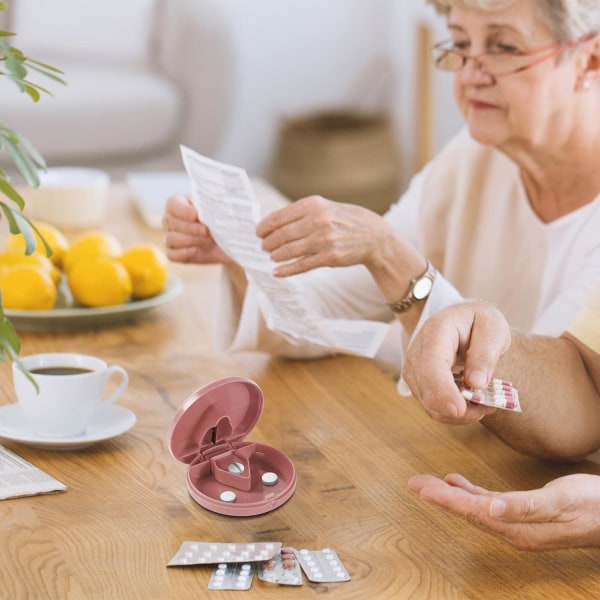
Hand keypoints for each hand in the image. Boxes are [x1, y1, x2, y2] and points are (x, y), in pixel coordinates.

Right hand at [162, 194, 232, 264]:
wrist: (226, 239)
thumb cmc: (219, 219)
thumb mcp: (216, 209)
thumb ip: (210, 207)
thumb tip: (210, 209)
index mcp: (177, 203)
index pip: (173, 204)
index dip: (184, 211)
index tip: (197, 215)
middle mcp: (170, 219)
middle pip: (173, 223)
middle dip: (192, 228)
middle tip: (207, 231)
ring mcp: (169, 237)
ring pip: (171, 239)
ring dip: (191, 240)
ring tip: (208, 240)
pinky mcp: (173, 253)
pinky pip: (172, 255)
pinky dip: (183, 253)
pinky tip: (196, 250)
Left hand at [256, 195, 397, 276]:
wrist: (373, 236)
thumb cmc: (345, 220)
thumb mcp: (324, 208)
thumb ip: (301, 214)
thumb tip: (272, 224)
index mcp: (313, 205)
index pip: (279, 217)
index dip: (264, 227)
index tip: (258, 233)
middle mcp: (317, 221)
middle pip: (281, 235)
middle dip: (268, 243)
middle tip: (264, 247)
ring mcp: (323, 240)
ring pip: (289, 251)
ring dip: (276, 256)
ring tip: (271, 257)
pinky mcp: (329, 258)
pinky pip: (301, 266)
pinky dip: (286, 270)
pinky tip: (277, 272)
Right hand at [402, 301, 510, 423]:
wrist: (465, 321)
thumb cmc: (479, 321)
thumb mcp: (493, 328)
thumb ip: (485, 355)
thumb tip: (476, 384)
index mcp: (435, 331)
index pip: (431, 364)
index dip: (442, 390)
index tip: (460, 410)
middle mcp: (417, 350)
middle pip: (426, 389)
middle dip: (457, 408)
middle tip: (490, 407)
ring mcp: (414, 368)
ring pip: (429, 403)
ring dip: (458, 413)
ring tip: (486, 404)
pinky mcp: (417, 382)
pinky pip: (432, 406)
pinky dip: (453, 413)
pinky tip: (473, 405)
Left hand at [408, 472, 599, 549]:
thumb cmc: (592, 505)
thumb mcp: (560, 503)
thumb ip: (526, 508)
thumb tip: (492, 510)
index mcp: (517, 528)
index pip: (470, 512)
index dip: (444, 499)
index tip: (419, 488)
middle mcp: (513, 529)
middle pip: (467, 510)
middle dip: (439, 496)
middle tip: (414, 482)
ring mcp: (517, 523)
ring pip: (474, 507)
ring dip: (450, 494)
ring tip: (428, 482)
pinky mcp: (524, 513)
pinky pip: (489, 503)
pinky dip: (470, 492)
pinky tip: (458, 483)